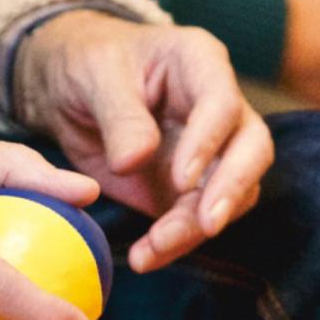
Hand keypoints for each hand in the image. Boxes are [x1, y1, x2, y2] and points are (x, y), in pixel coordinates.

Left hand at [14, 11, 271, 272]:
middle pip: (252, 149)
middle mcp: (219, 106)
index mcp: (199, 62)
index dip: (209, 141)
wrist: (68, 90)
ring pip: (232, 193)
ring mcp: (212, 150)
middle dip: (232, 189)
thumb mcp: (94, 76)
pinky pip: (197, 219)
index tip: (181, 178)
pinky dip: (176, 242)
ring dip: (197, 226)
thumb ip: (119, 116)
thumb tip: (136, 161)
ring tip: (154, 248)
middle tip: (206, 224)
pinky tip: (146, 257)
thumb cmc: (87, 63)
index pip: (223, 102)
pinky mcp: (191, 188)